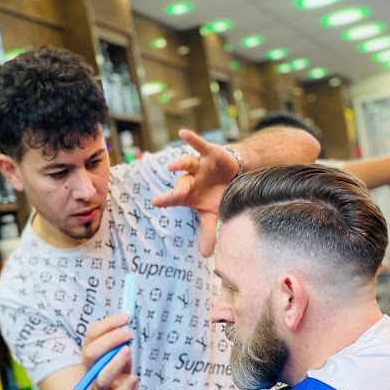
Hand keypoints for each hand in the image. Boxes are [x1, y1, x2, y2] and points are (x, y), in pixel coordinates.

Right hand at [82, 313, 138, 389]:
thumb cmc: (117, 369)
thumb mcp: (118, 352)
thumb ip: (121, 342)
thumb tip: (126, 326)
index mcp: (92, 352)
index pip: (93, 334)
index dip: (108, 324)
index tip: (126, 317)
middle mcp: (92, 368)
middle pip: (92, 353)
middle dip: (109, 340)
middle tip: (128, 333)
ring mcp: (101, 385)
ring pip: (102, 377)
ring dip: (115, 362)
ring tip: (128, 350)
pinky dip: (126, 386)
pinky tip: (134, 378)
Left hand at [153, 129, 239, 256]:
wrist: (234, 175)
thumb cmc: (217, 195)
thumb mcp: (213, 214)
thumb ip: (207, 232)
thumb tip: (206, 256)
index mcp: (187, 195)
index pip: (173, 199)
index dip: (165, 200)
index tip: (155, 203)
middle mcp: (190, 179)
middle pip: (182, 183)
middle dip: (179, 188)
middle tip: (177, 194)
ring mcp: (199, 166)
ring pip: (187, 164)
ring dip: (179, 164)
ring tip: (171, 166)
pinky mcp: (210, 153)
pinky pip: (199, 145)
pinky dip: (191, 139)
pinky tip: (182, 133)